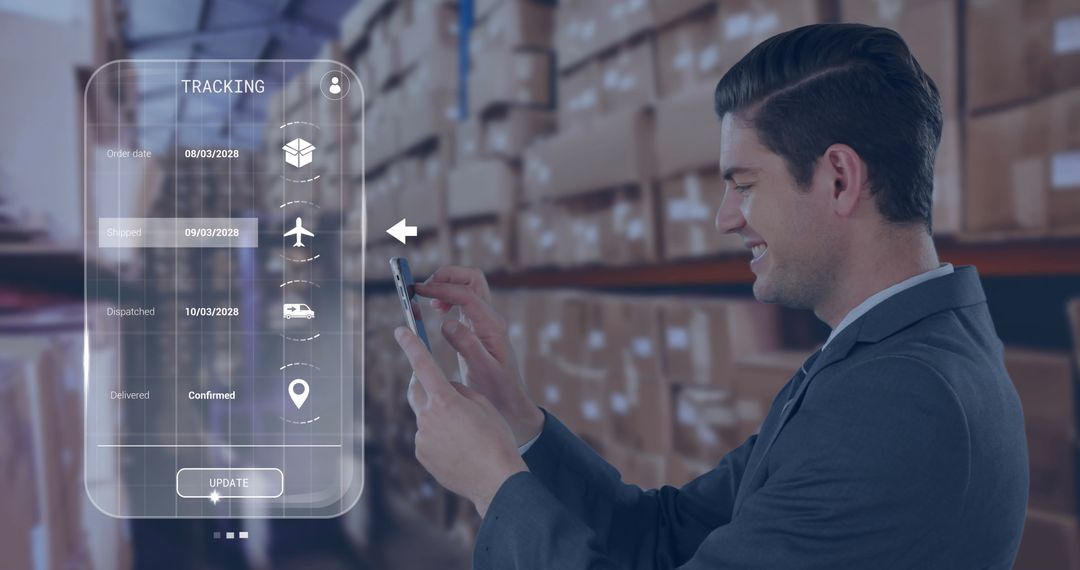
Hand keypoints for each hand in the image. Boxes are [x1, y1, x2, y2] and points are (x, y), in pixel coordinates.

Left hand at [396, 326, 527, 516]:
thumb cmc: (497, 440)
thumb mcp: (485, 405)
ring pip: (425, 416)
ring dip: (438, 415)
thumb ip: (461, 391)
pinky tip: (459, 447)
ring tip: (464, 431)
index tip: (400, 331)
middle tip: (435, 381)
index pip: (423, 364)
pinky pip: (427, 436)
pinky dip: (439, 436)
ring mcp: (422, 438)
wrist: (495, 481)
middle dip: (422, 382)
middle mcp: (427, 417)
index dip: (410, 344)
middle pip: (416, 390)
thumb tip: (447, 390)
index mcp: (445, 400)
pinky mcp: (422, 454)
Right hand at [415, 266, 543, 446]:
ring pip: (468, 286)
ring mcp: (485, 320)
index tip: (419, 291)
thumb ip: (467, 346)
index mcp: (492, 326)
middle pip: (472, 279)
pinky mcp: (477, 326)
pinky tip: (436, 311)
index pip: (467, 295)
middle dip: (447, 276)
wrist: (510, 401)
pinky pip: (463, 300)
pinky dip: (447, 297)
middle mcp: (490, 318)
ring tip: (427, 300)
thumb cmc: (498, 389)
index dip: (442, 289)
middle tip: (424, 289)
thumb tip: (447, 323)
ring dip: (446, 285)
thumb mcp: (483, 371)